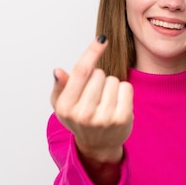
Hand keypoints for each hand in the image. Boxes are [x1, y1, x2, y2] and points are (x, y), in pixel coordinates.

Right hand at [51, 36, 133, 170]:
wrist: (98, 145)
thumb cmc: (80, 119)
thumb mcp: (63, 104)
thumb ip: (60, 86)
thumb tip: (58, 71)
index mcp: (66, 107)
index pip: (81, 71)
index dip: (92, 52)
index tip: (102, 39)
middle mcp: (84, 114)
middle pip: (99, 74)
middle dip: (99, 78)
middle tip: (95, 95)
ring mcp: (104, 118)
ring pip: (113, 80)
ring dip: (111, 85)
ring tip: (106, 101)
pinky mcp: (122, 119)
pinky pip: (126, 88)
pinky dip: (123, 91)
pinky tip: (117, 103)